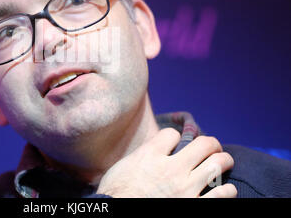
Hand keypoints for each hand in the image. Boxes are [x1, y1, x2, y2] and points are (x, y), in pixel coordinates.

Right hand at [96, 128, 236, 197]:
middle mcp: (171, 168)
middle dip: (210, 143)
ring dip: (223, 161)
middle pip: (204, 144)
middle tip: (211, 148)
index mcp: (150, 155)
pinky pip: (223, 193)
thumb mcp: (123, 167)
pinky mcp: (194, 205)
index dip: (175, 137)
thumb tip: (155, 150)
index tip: (175, 144)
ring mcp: (185, 188)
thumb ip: (142, 156)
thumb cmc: (116, 194)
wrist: (117, 214)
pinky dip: (228, 189)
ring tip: (222, 163)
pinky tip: (225, 189)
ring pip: (218, 164)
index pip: (173, 134)